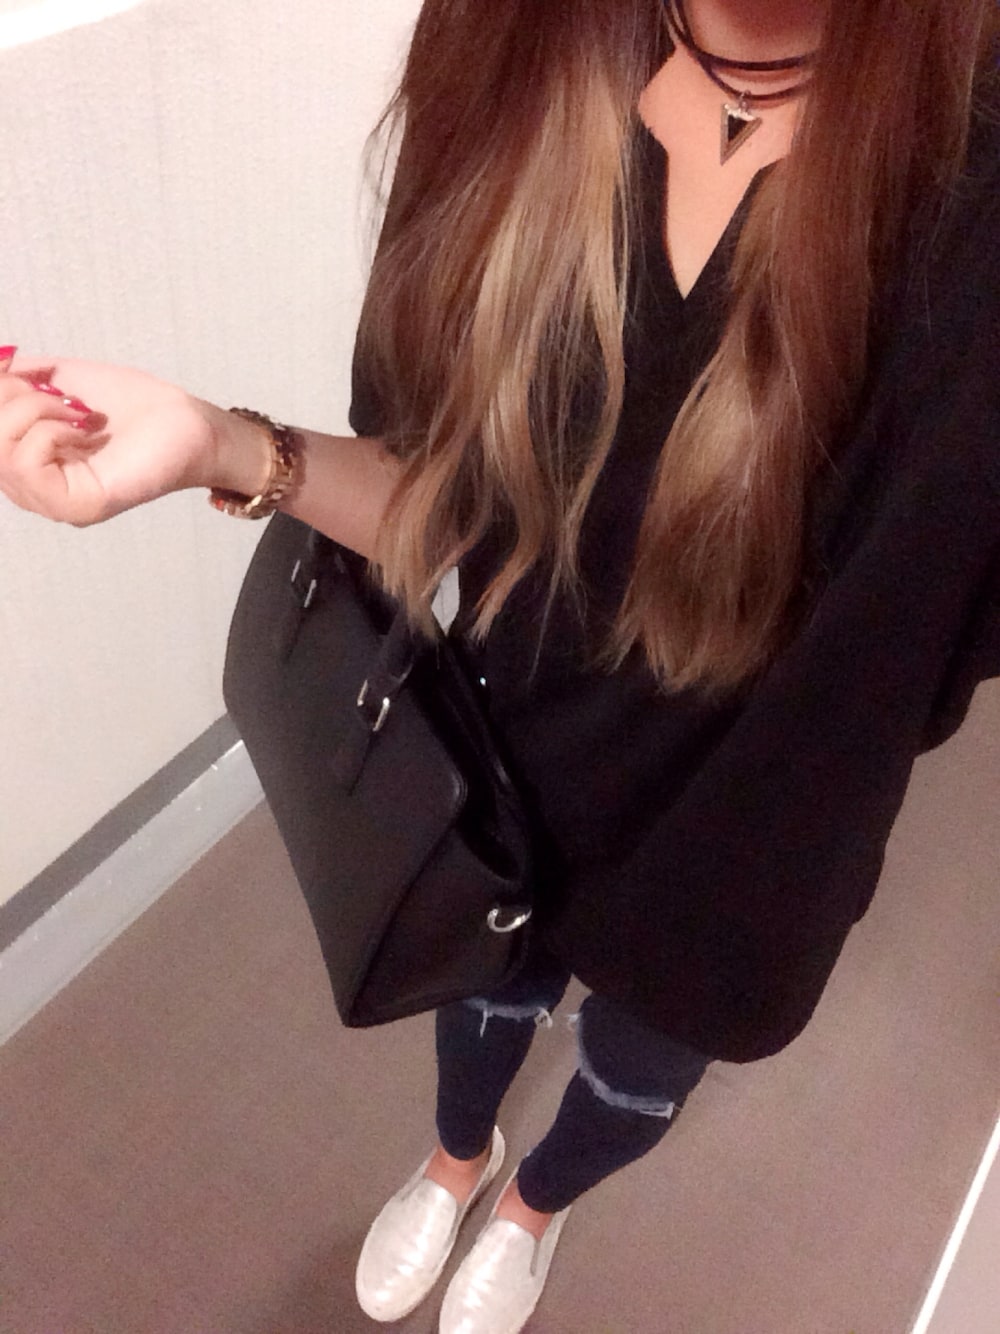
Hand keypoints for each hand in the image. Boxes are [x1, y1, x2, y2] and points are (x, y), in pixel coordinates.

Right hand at [0, 351, 224, 525]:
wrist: (188, 422)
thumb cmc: (136, 406)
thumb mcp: (63, 378)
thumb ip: (21, 377)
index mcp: (32, 467)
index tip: (22, 376)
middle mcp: (38, 492)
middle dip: (11, 400)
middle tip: (59, 395)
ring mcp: (58, 504)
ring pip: (2, 455)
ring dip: (32, 412)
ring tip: (75, 412)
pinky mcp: (80, 507)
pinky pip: (27, 467)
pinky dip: (46, 432)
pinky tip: (79, 429)